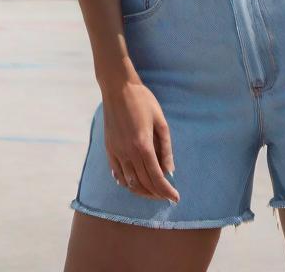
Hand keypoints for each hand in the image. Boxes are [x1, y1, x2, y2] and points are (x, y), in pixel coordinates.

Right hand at [102, 79, 179, 203]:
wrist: (118, 88)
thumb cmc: (142, 101)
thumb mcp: (160, 121)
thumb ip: (165, 148)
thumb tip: (170, 170)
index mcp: (143, 145)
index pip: (156, 177)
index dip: (166, 191)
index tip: (175, 198)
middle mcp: (128, 152)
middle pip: (143, 183)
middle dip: (157, 194)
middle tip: (167, 196)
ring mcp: (116, 152)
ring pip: (129, 183)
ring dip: (143, 191)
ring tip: (153, 192)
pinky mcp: (109, 149)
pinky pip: (117, 174)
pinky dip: (127, 183)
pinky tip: (135, 183)